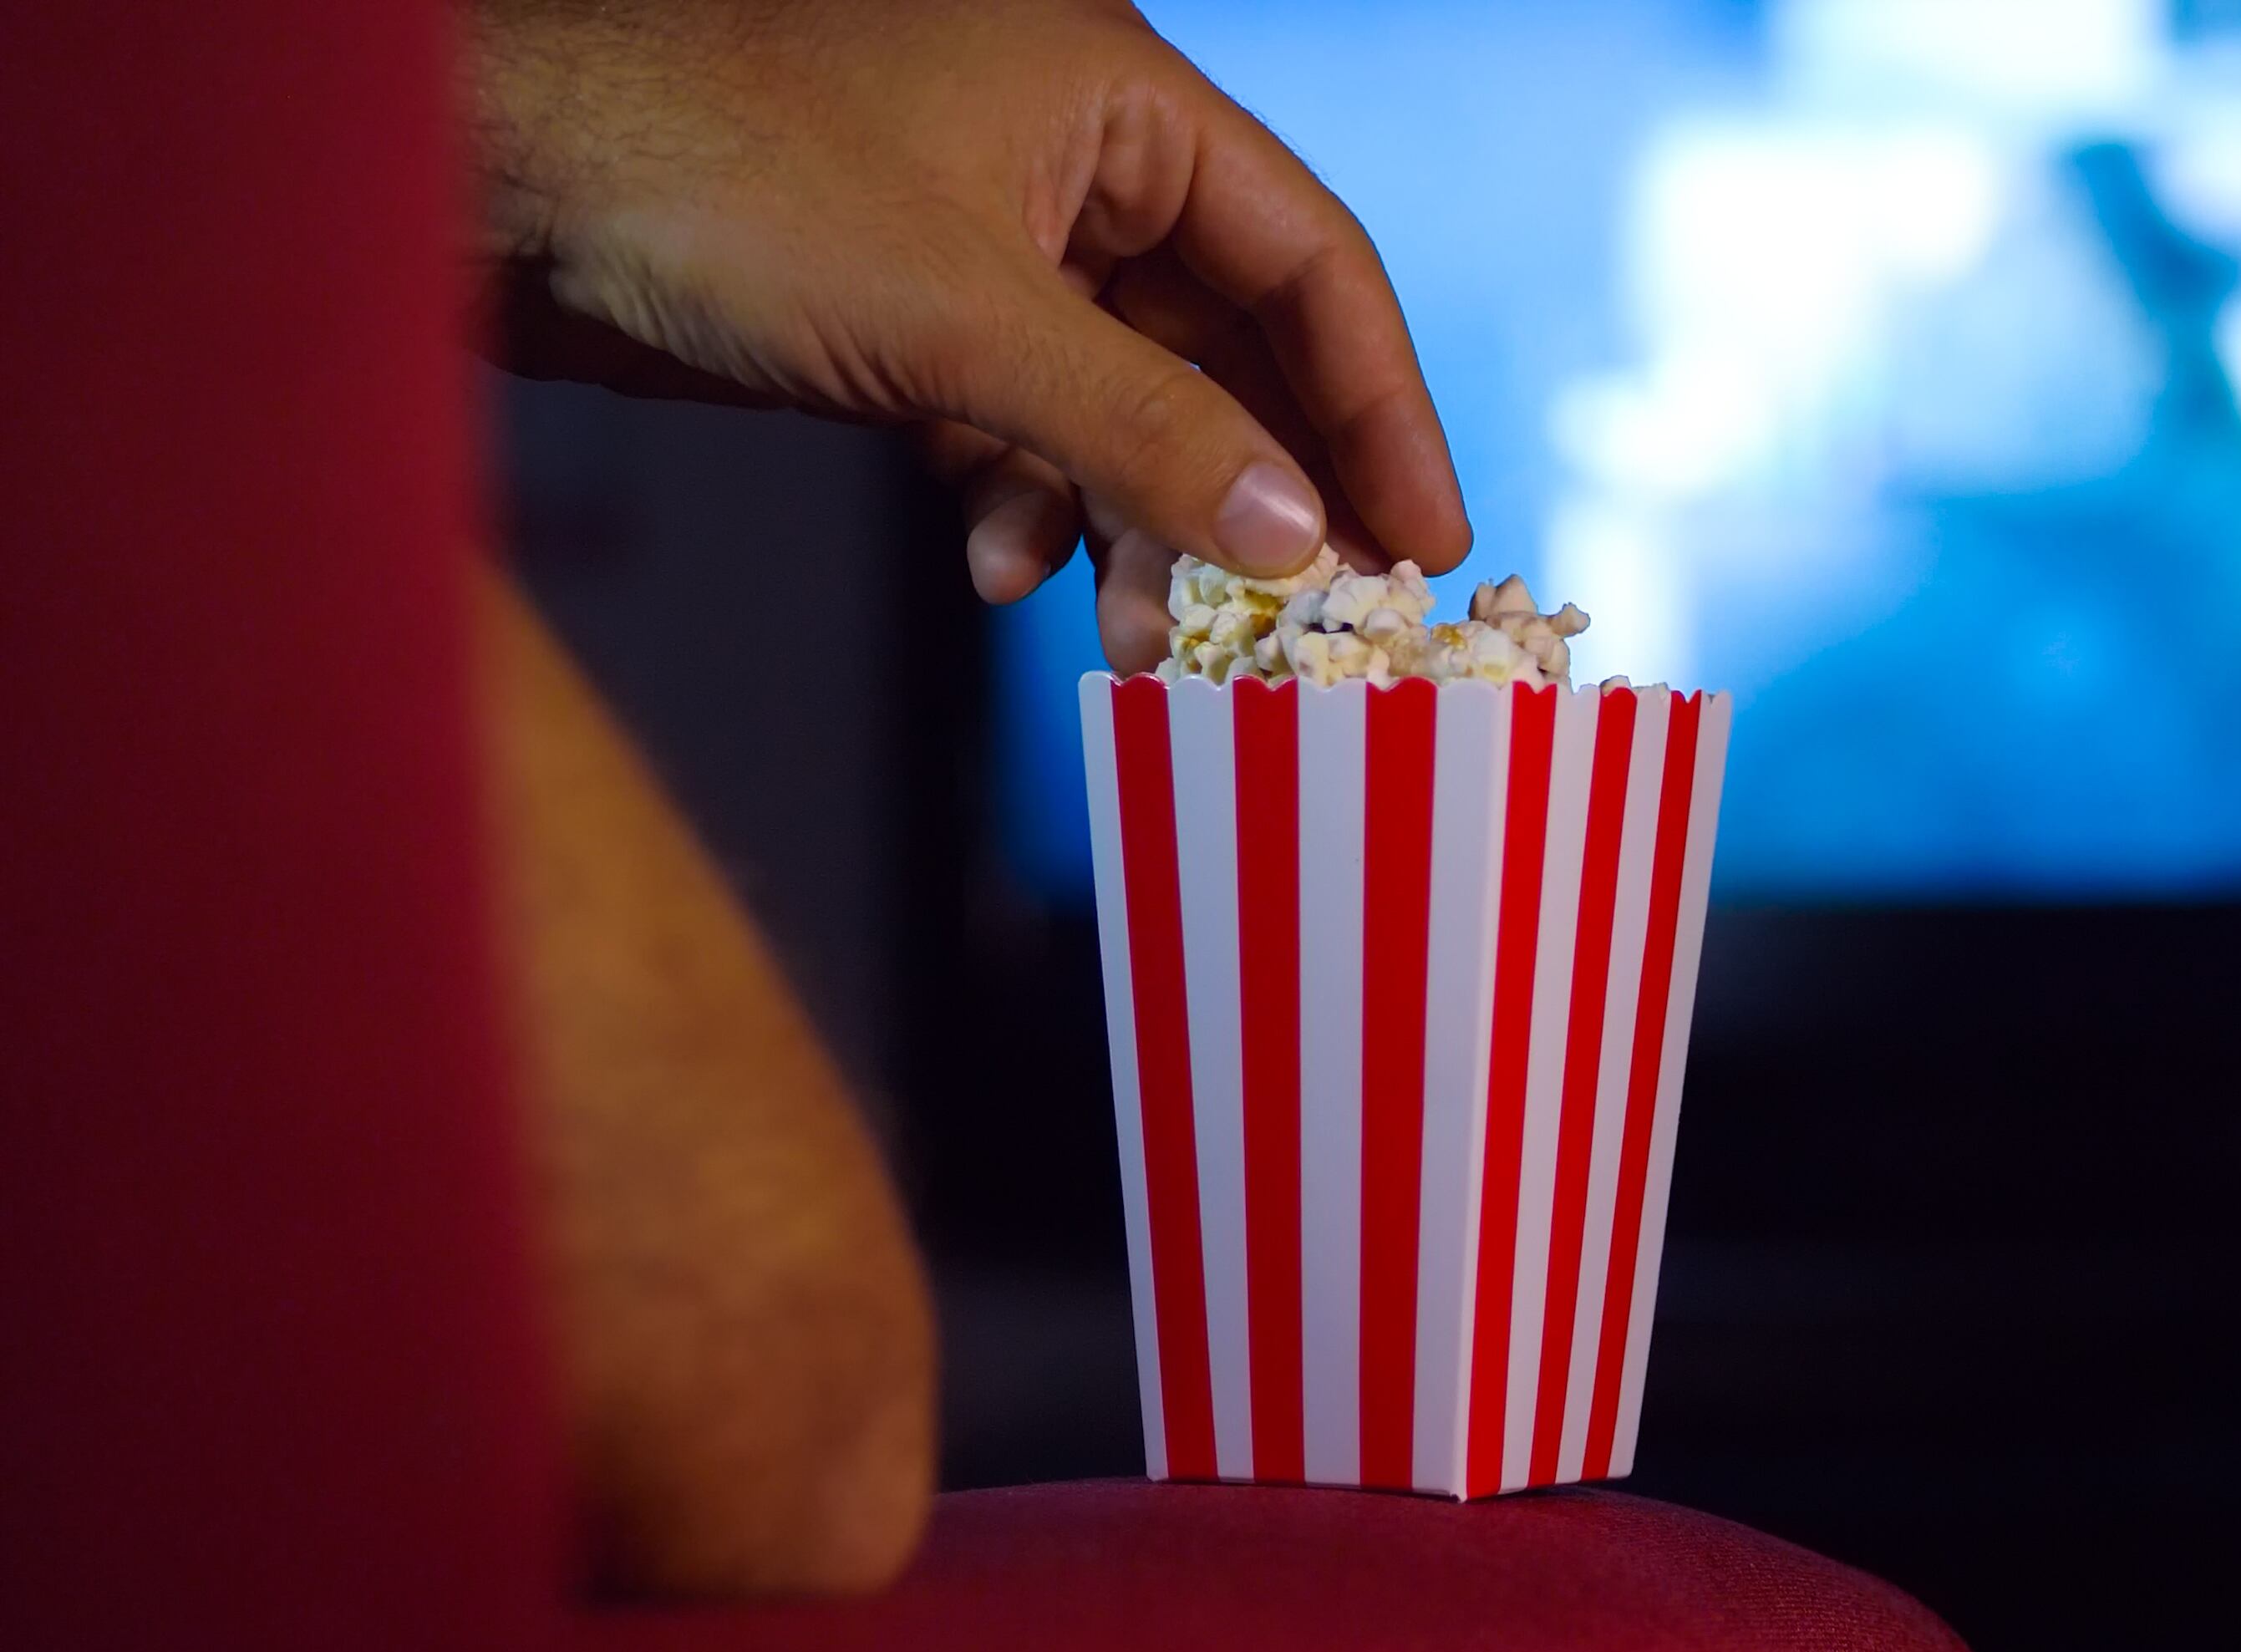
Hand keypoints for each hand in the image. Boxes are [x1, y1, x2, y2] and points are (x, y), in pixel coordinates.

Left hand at [471, 0, 1470, 669]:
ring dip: (1140, 522)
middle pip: (1233, 343)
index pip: (1313, 258)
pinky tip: (1002, 565)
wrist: (482, 181)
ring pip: (1129, 401)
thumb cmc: (711, 177)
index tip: (1427, 541)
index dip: (1382, 406)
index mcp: (1118, 97)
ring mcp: (988, 238)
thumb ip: (1145, 429)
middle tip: (1304, 619)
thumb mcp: (962, 318)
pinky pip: (1028, 425)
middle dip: (1257, 489)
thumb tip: (1297, 539)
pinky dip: (1033, 503)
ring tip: (1139, 634)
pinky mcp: (911, 313)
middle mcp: (1070, 158)